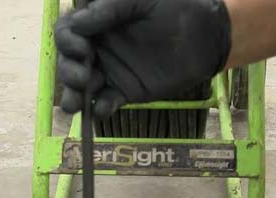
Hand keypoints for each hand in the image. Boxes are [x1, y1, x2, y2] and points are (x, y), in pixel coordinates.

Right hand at [55, 0, 232, 117]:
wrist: (207, 35)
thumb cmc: (175, 7)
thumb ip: (109, 8)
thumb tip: (77, 23)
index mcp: (99, 22)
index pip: (68, 31)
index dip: (67, 41)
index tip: (82, 49)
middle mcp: (99, 47)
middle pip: (68, 61)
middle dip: (67, 72)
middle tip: (83, 77)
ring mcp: (111, 70)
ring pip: (81, 86)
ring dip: (73, 95)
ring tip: (75, 104)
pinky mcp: (125, 91)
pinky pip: (105, 102)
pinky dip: (100, 109)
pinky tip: (102, 110)